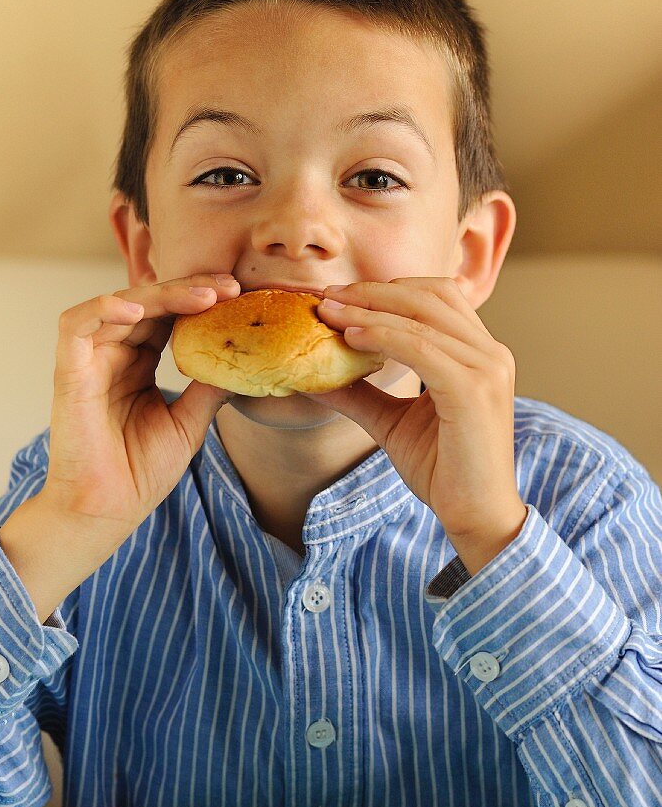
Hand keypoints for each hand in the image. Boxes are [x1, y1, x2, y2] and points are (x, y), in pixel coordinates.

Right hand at [41, 273, 240, 532]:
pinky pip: (75, 326)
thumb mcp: (189, 423)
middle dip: (188, 289)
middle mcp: (114, 354)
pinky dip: (102, 308)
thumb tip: (245, 363)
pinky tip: (137, 310)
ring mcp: (90, 360)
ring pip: (118, 304)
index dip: (199, 300)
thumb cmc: (141, 471)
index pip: (168, 316)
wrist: (109, 509)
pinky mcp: (68, 372)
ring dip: (159, 294)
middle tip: (228, 287)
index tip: (238, 296)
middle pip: (147, 302)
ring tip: (202, 296)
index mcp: (139, 362)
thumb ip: (208, 389)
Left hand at [310, 277, 527, 573]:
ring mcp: (487, 369)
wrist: (475, 516)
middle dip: (372, 291)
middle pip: (429, 295)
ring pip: (421, 317)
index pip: (435, 297)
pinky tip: (349, 338)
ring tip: (328, 313)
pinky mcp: (473, 390)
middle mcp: (490, 353)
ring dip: (368, 310)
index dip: (386, 290)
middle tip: (326, 296)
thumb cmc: (443, 471)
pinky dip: (381, 337)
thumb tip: (314, 375)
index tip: (338, 296)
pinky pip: (420, 348)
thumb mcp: (392, 422)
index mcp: (479, 354)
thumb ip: (360, 394)